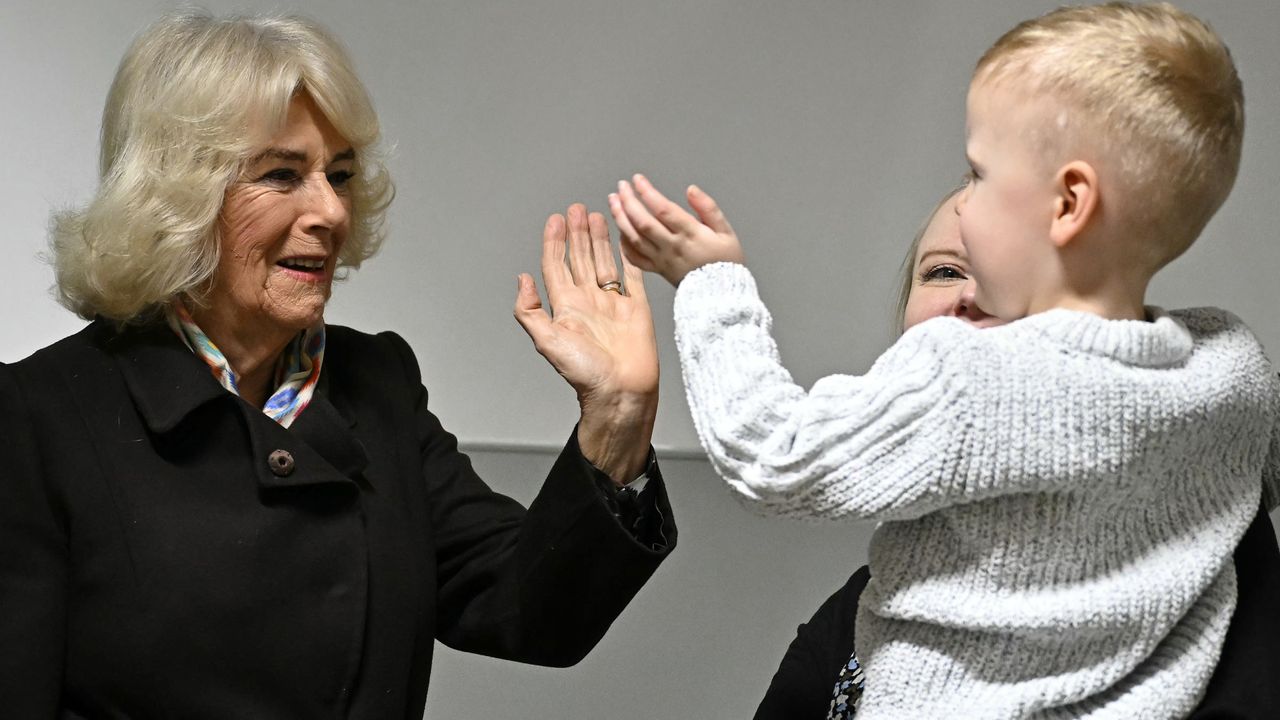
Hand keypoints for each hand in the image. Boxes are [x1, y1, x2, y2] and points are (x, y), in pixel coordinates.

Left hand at [514, 204, 658, 484]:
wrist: (622, 392)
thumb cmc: (585, 374)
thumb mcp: (548, 341)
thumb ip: (531, 311)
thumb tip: (521, 279)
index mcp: (566, 307)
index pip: (557, 266)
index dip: (555, 242)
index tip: (556, 219)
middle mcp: (589, 302)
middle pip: (580, 258)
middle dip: (577, 233)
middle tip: (576, 209)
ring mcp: (613, 304)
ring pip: (604, 262)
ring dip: (600, 239)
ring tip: (597, 216)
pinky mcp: (637, 309)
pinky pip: (633, 276)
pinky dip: (629, 256)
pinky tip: (626, 241)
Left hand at [608, 173, 743, 285]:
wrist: (722, 293)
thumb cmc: (726, 261)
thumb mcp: (726, 231)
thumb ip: (708, 208)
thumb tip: (691, 189)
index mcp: (690, 234)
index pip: (663, 209)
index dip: (647, 192)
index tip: (638, 179)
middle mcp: (672, 246)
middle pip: (643, 222)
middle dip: (628, 202)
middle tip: (621, 186)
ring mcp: (662, 259)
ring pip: (634, 238)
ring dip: (620, 218)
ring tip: (613, 201)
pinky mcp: (658, 270)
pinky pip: (635, 258)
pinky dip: (624, 244)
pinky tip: (620, 230)